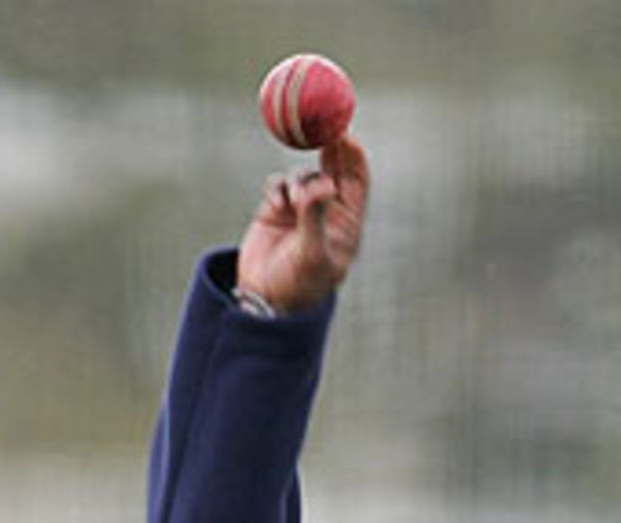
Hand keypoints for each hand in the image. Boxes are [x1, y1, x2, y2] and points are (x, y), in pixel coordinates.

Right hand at [235, 136, 369, 312]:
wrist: (264, 301)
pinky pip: (279, 184)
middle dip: (328, 146)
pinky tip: (275, 206)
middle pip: (333, 168)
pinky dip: (277, 189)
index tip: (345, 134)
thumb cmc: (297, 286)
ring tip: (291, 204)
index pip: (356, 181)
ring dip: (296, 181)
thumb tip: (322, 185)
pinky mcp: (277, 210)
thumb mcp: (310, 254)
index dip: (353, 155)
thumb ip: (315, 217)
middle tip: (321, 124)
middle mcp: (327, 213)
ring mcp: (302, 210)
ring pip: (303, 175)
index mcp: (347, 224)